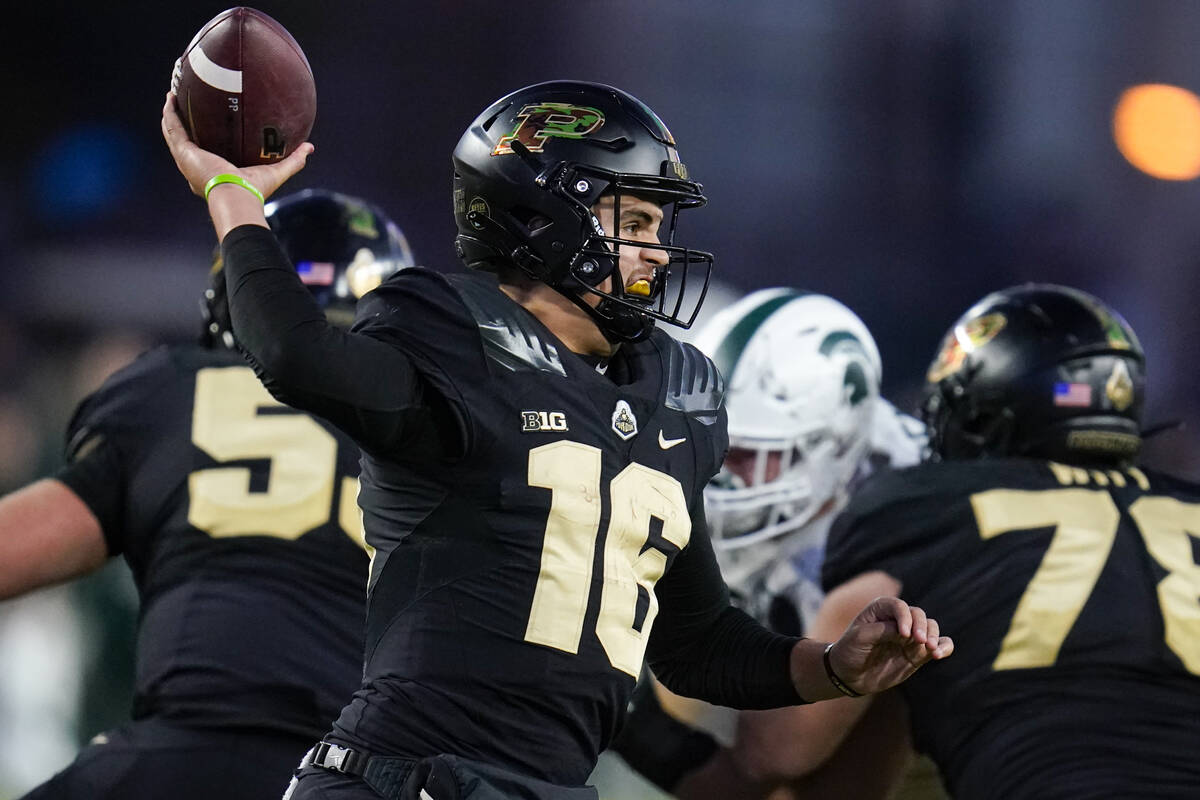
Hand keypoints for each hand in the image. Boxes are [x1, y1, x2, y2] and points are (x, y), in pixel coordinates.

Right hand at [160, 91, 312, 200]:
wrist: (237, 197)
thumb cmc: (255, 191)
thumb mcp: (277, 171)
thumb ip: (294, 160)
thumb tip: (310, 147)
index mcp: (212, 172)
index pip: (204, 152)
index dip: (202, 137)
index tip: (206, 122)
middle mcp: (195, 166)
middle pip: (184, 139)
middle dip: (182, 121)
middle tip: (184, 103)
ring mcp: (186, 160)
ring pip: (173, 132)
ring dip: (171, 113)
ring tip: (172, 94)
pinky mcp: (183, 153)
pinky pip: (172, 128)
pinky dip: (170, 112)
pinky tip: (171, 96)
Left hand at [828, 596, 952, 694]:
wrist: (849, 675)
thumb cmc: (850, 651)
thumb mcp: (859, 638)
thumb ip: (882, 631)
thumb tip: (906, 632)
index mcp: (882, 610)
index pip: (899, 607)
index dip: (904, 617)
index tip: (903, 634)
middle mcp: (899, 620)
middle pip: (918, 615)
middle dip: (922, 626)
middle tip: (920, 641)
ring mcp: (910, 637)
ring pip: (931, 627)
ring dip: (934, 635)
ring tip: (931, 650)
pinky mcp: (919, 653)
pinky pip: (940, 645)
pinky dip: (945, 646)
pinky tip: (938, 654)